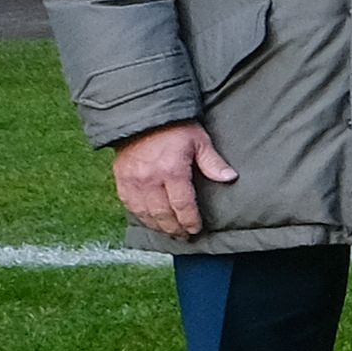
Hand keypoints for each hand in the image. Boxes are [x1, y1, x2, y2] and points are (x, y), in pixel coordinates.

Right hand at [111, 120, 234, 239]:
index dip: (190, 221)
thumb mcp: (198, 139)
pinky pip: (129, 205)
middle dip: (175, 228)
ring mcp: (133, 181)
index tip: (196, 229)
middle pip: (163, 214)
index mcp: (172, 171)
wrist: (141, 114)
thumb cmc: (174, 126)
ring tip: (169, 232)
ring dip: (158, 226)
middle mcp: (150, 180)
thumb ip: (212, 162)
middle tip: (184, 236)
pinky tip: (149, 220)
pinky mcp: (121, 179)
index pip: (183, 206)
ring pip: (145, 214)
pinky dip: (140, 216)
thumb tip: (230, 177)